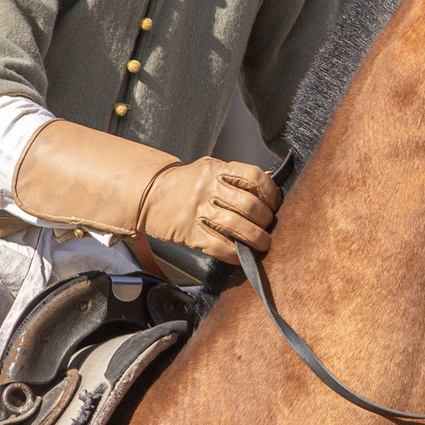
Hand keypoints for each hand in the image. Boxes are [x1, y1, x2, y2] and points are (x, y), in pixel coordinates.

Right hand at [144, 158, 280, 258]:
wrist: (149, 195)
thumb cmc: (186, 184)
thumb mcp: (211, 170)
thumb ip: (238, 177)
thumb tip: (270, 180)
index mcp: (216, 169)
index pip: (253, 176)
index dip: (270, 192)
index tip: (275, 204)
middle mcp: (207, 188)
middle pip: (248, 204)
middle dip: (266, 219)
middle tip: (269, 226)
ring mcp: (197, 211)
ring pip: (236, 226)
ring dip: (256, 238)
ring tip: (263, 243)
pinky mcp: (189, 233)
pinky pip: (219, 246)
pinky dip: (235, 254)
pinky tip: (242, 255)